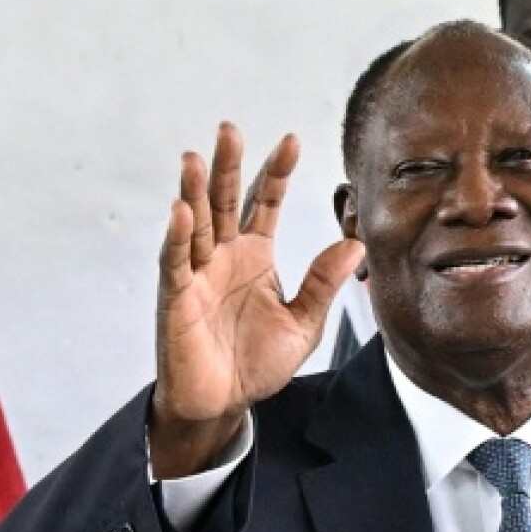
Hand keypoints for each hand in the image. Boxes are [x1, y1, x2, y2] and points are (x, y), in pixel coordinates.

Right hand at [151, 123, 363, 477]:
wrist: (224, 403)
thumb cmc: (257, 363)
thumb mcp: (303, 324)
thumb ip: (323, 284)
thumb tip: (354, 244)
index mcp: (256, 256)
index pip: (266, 203)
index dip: (277, 172)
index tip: (292, 140)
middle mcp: (224, 256)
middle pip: (226, 200)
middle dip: (228, 165)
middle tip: (230, 128)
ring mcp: (198, 273)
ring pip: (196, 223)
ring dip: (195, 191)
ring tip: (197, 158)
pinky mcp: (178, 297)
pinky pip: (176, 261)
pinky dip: (177, 236)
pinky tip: (182, 210)